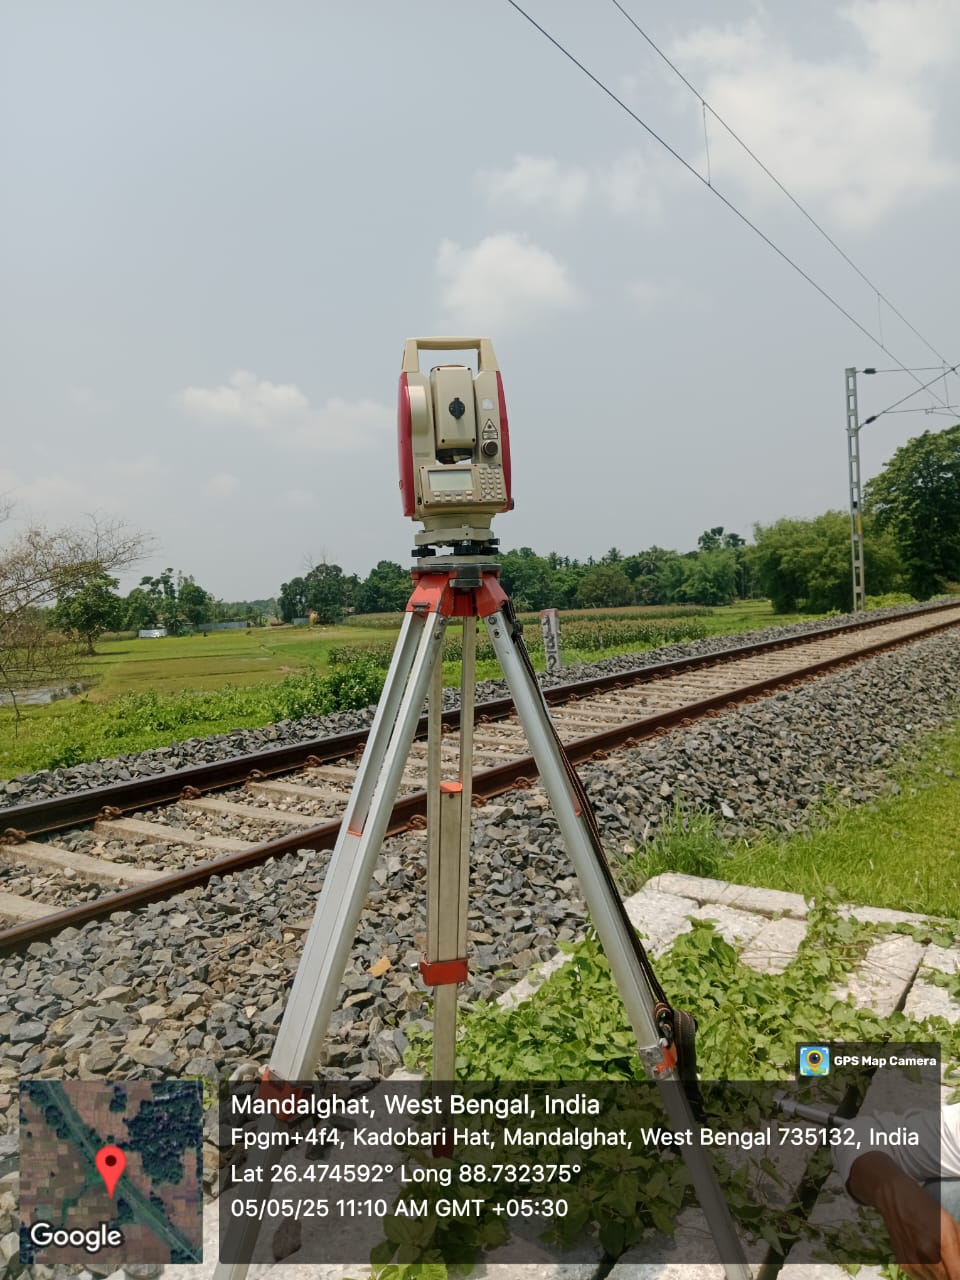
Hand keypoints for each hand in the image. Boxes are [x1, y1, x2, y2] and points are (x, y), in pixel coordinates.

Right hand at [849, 1152, 959, 1277]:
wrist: (894, 1198)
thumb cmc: (928, 1209)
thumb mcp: (952, 1225)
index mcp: (944, 1242)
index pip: (957, 1276)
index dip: (959, 1275)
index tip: (958, 1269)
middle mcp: (927, 1254)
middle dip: (951, 1274)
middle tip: (950, 1262)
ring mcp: (913, 1261)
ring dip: (940, 1275)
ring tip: (937, 1259)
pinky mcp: (903, 1264)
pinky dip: (928, 1275)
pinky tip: (926, 1260)